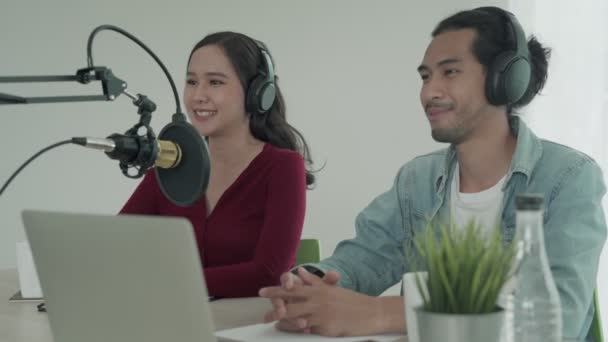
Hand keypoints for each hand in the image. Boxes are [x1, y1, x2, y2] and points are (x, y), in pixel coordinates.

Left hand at [260, 267, 383, 336]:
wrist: (371, 312)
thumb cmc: (351, 301)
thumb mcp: (332, 288)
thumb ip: (314, 281)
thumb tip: (299, 272)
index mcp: (318, 288)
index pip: (292, 287)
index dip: (276, 290)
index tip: (262, 292)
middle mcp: (317, 299)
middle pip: (289, 301)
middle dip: (274, 307)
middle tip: (263, 315)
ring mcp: (321, 312)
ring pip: (295, 317)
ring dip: (283, 322)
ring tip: (273, 325)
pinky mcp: (326, 325)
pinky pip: (307, 329)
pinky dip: (298, 331)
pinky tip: (292, 331)